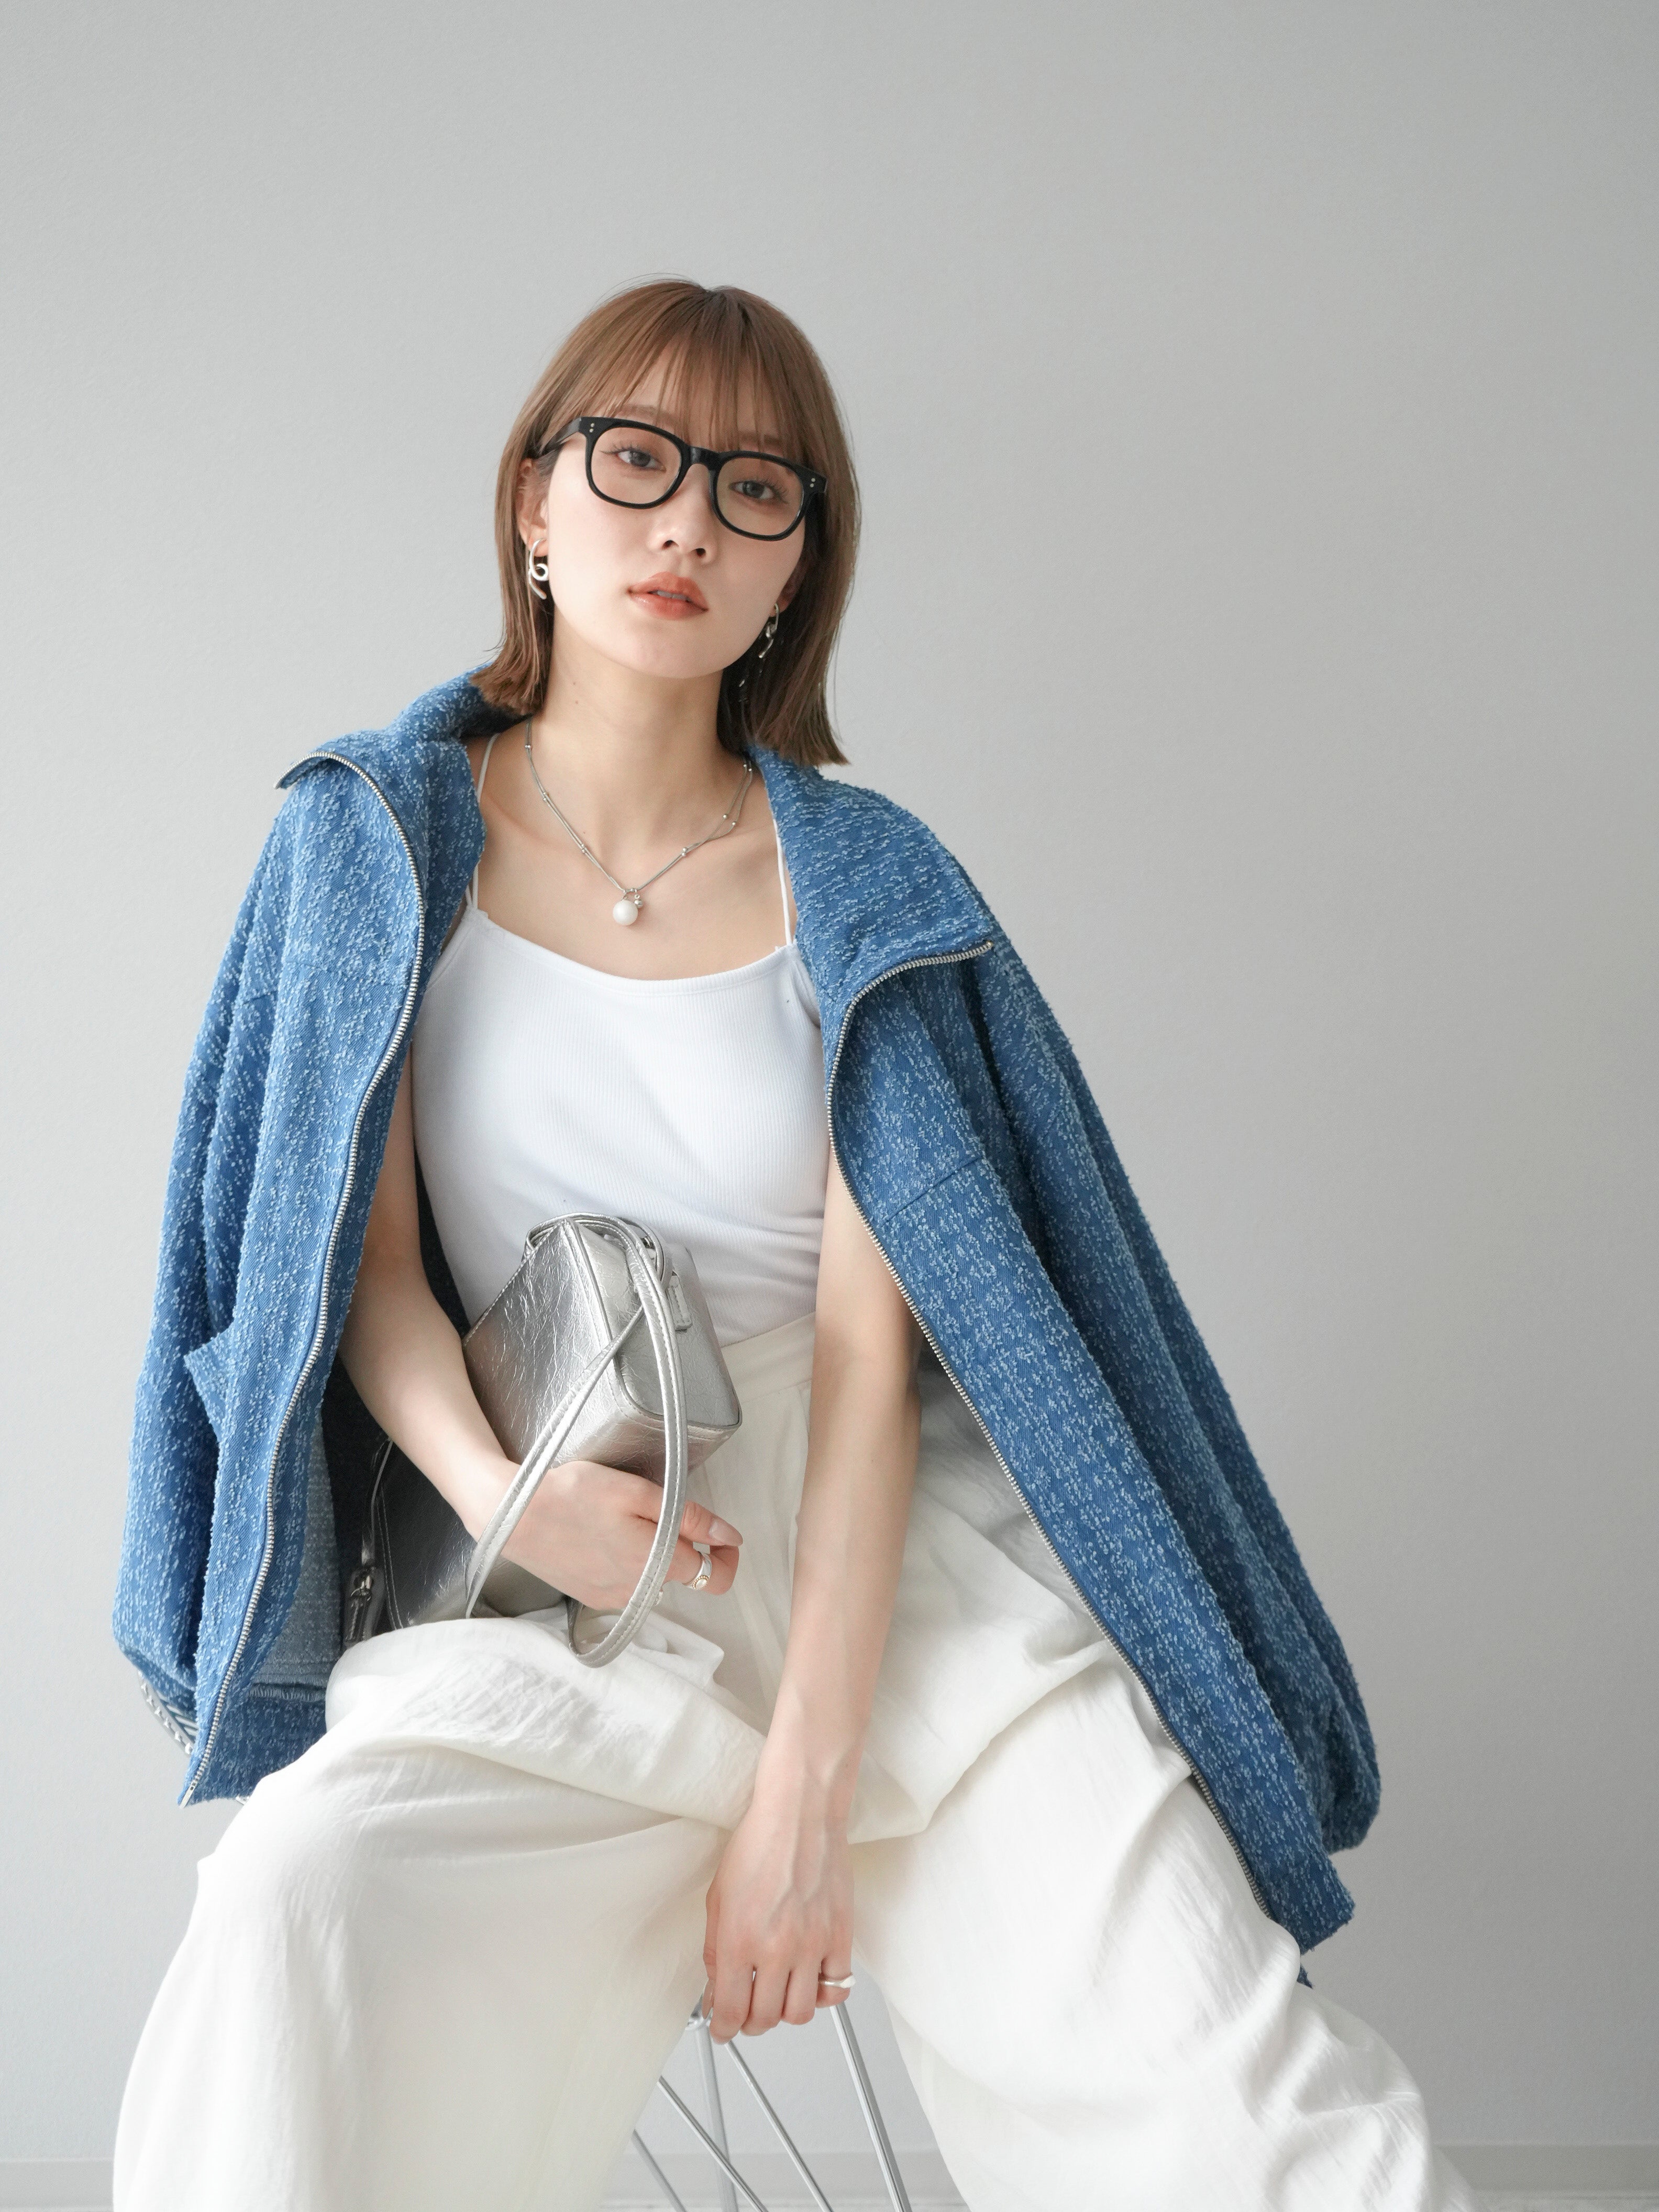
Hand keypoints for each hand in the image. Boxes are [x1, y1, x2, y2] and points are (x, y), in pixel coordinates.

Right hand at [485, 1458, 741, 1608]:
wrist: (513, 1515)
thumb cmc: (573, 1495)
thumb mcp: (638, 1493)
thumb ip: (689, 1517)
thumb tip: (729, 1536)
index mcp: (658, 1564)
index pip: (714, 1578)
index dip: (727, 1556)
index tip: (723, 1535)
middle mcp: (639, 1591)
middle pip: (683, 1577)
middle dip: (687, 1548)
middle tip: (666, 1511)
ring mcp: (613, 1598)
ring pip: (653, 1578)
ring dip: (654, 1553)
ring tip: (627, 1517)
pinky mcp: (590, 1596)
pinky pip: (626, 1583)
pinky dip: (627, 1561)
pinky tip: (605, 1535)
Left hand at [701, 1771, 853, 2040]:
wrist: (800, 1814)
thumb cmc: (759, 1845)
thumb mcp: (718, 1898)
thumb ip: (714, 1950)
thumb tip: (717, 1989)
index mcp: (738, 1939)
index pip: (730, 2012)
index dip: (723, 2030)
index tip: (723, 2029)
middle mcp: (776, 1948)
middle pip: (765, 2019)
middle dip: (751, 2023)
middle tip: (747, 2011)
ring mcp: (812, 1945)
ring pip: (801, 2012)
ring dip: (785, 2011)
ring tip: (777, 1995)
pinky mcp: (840, 1936)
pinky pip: (835, 1988)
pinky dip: (821, 1992)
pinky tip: (809, 1977)